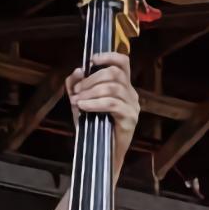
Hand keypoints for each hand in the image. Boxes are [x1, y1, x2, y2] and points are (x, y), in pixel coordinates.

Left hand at [67, 51, 140, 171]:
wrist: (99, 153)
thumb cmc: (92, 126)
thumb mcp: (79, 101)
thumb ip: (76, 84)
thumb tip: (79, 70)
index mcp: (122, 87)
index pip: (123, 62)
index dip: (108, 56)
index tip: (91, 60)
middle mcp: (131, 94)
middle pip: (114, 74)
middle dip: (91, 79)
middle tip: (76, 91)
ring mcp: (133, 107)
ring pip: (113, 88)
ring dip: (91, 92)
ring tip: (77, 101)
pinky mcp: (130, 119)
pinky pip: (112, 104)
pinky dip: (95, 103)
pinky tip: (83, 107)